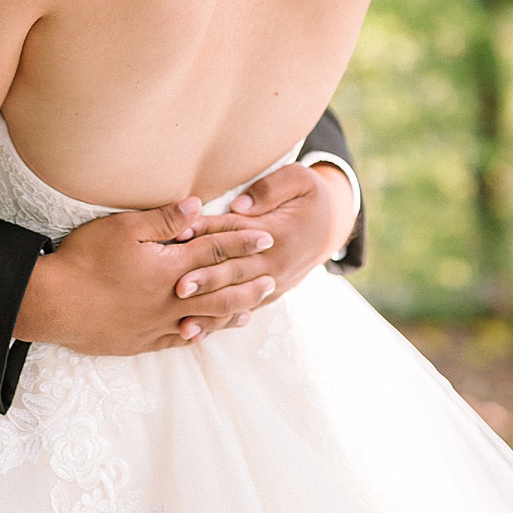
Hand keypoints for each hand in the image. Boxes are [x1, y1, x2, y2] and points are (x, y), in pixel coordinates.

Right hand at [15, 197, 278, 354]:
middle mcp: (172, 298)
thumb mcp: (121, 228)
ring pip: (206, 318)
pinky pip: (181, 338)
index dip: (242, 243)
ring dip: (233, 310)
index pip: (214, 251)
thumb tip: (198, 207)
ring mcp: (158, 323)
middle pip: (220, 290)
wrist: (55, 304)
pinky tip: (206, 332)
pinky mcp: (142, 339)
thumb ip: (163, 220)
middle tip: (273, 276)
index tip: (267, 238)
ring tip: (253, 307)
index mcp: (170, 267)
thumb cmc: (85, 260)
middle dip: (248, 281)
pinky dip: (200, 333)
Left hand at [175, 161, 354, 307]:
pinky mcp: (270, 293)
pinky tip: (197, 332)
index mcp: (278, 233)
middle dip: (206, 279)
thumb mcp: (300, 180)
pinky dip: (221, 321)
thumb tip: (239, 205)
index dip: (206, 232)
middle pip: (234, 270)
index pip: (235, 232)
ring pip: (236, 297)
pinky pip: (244, 308)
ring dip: (210, 310)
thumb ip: (269, 189)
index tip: (180, 235)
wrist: (333, 225)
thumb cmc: (310, 196)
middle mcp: (275, 262)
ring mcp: (273, 282)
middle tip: (180, 287)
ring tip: (184, 324)